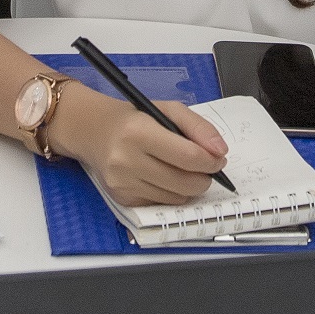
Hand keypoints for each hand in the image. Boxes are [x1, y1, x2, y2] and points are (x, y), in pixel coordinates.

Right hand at [54, 88, 228, 204]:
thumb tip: (220, 151)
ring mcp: (122, 183)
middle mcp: (126, 160)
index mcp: (138, 132)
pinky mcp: (123, 199)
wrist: (94, 132)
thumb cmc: (135, 119)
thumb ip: (198, 127)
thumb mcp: (167, 110)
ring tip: (185, 170)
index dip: (210, 161)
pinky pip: (162, 203)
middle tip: (207, 167)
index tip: (218, 159)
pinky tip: (165, 177)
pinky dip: (172, 194)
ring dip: (189, 187)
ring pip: (176, 197)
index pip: (187, 156)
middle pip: (184, 182)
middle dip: (204, 177)